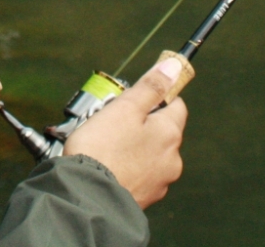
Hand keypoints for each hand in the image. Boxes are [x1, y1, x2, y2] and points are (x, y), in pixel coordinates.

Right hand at [63, 59, 186, 208]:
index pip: (176, 104)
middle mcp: (172, 158)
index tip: (137, 94)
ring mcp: (160, 181)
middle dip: (142, 121)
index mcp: (169, 133)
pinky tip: (108, 164)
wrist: (88, 195)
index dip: (158, 95)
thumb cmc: (104, 147)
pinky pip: (141, 172)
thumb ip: (150, 87)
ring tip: (105, 143)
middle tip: (112, 119)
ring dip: (135, 144)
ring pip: (151, 152)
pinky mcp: (145, 196)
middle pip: (162, 129)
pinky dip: (129, 165)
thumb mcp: (125, 107)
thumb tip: (173, 67)